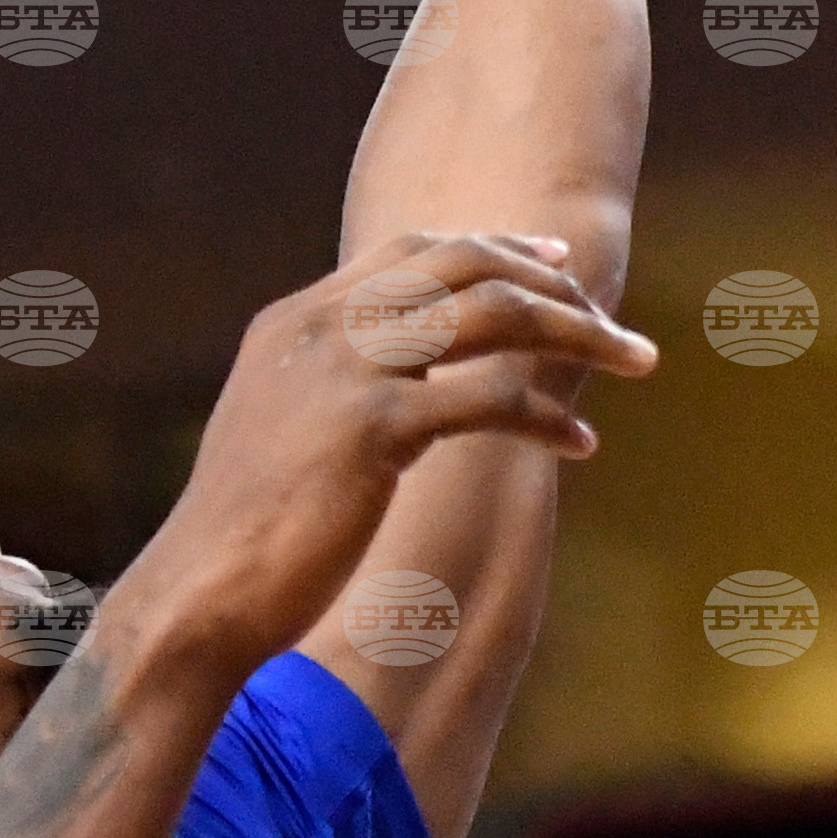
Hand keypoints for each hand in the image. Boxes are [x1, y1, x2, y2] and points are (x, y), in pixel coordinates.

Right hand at [154, 229, 653, 660]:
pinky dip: (548, 415)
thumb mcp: (287, 431)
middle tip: (607, 313)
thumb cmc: (249, 532)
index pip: (413, 251)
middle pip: (462, 263)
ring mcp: (346, 371)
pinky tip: (581, 443)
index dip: (493, 247)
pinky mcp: (373, 428)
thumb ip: (340, 388)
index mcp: (297, 320)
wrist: (201, 590)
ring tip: (635, 360)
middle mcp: (321, 327)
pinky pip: (491, 400)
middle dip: (548, 280)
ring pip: (492, 315)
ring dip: (576, 333)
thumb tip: (410, 388)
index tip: (554, 260)